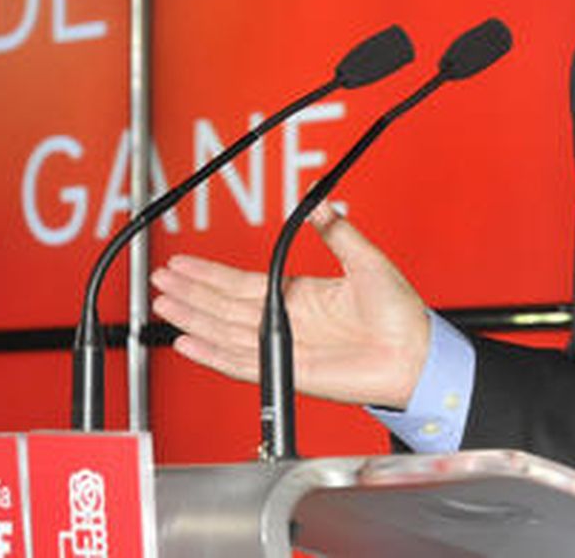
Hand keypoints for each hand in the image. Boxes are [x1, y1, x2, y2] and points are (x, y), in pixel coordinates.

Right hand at [149, 207, 431, 408]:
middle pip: (225, 305)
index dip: (209, 274)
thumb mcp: (368, 263)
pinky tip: (189, 344)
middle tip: (159, 281)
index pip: (242, 283)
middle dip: (190, 292)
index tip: (183, 263)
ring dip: (193, 319)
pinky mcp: (291, 371)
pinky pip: (244, 363)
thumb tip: (324, 202)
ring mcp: (287, 347)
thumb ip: (340, 234)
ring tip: (163, 305)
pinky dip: (213, 354)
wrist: (415, 356)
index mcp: (300, 295)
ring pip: (225, 331)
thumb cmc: (400, 315)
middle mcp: (287, 321)